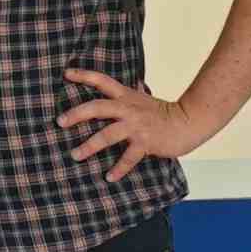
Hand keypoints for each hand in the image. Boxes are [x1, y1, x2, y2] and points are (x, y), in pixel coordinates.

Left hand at [59, 68, 212, 181]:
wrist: (190, 121)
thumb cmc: (165, 112)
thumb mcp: (144, 99)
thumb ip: (133, 94)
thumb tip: (129, 85)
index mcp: (126, 96)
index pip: (102, 81)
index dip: (84, 76)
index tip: (66, 74)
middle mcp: (128, 109)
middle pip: (97, 107)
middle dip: (76, 114)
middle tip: (60, 122)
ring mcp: (136, 126)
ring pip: (107, 135)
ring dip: (89, 146)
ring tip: (75, 155)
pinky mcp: (146, 142)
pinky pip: (128, 158)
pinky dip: (118, 168)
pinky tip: (109, 177)